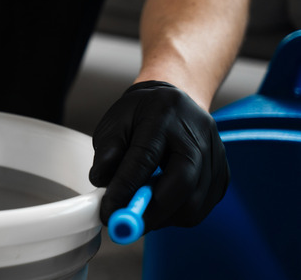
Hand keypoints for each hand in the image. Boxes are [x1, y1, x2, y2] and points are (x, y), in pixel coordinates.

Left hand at [89, 81, 229, 230]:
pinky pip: (203, 206)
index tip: (109, 211)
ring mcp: (215, 153)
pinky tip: (161, 202)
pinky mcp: (223, 173)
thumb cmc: (140, 113)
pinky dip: (178, 214)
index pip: (145, 158)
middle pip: (182, 183)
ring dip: (164, 216)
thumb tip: (103, 183)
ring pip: (194, 202)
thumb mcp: (114, 123)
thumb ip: (106, 152)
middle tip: (128, 224)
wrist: (174, 100)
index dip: (126, 190)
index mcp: (164, 114)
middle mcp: (196, 133)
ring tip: (142, 207)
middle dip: (152, 212)